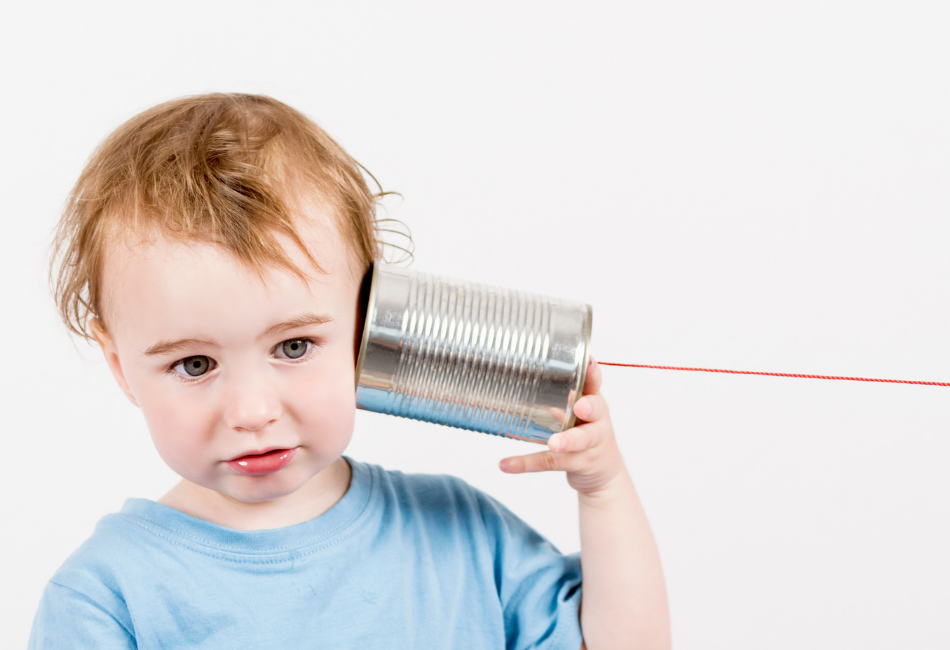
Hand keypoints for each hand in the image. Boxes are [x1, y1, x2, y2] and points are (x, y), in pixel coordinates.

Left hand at [499, 356, 627, 496]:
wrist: (603, 471)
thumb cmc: (584, 430)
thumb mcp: (577, 410)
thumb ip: (560, 395)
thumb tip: (518, 375)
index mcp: (593, 401)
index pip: (595, 383)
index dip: (592, 372)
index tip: (587, 361)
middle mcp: (596, 421)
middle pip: (596, 412)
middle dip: (588, 408)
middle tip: (580, 406)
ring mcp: (590, 444)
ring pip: (579, 441)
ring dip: (566, 441)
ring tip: (553, 443)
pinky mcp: (578, 463)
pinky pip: (551, 462)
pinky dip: (526, 464)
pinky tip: (506, 464)